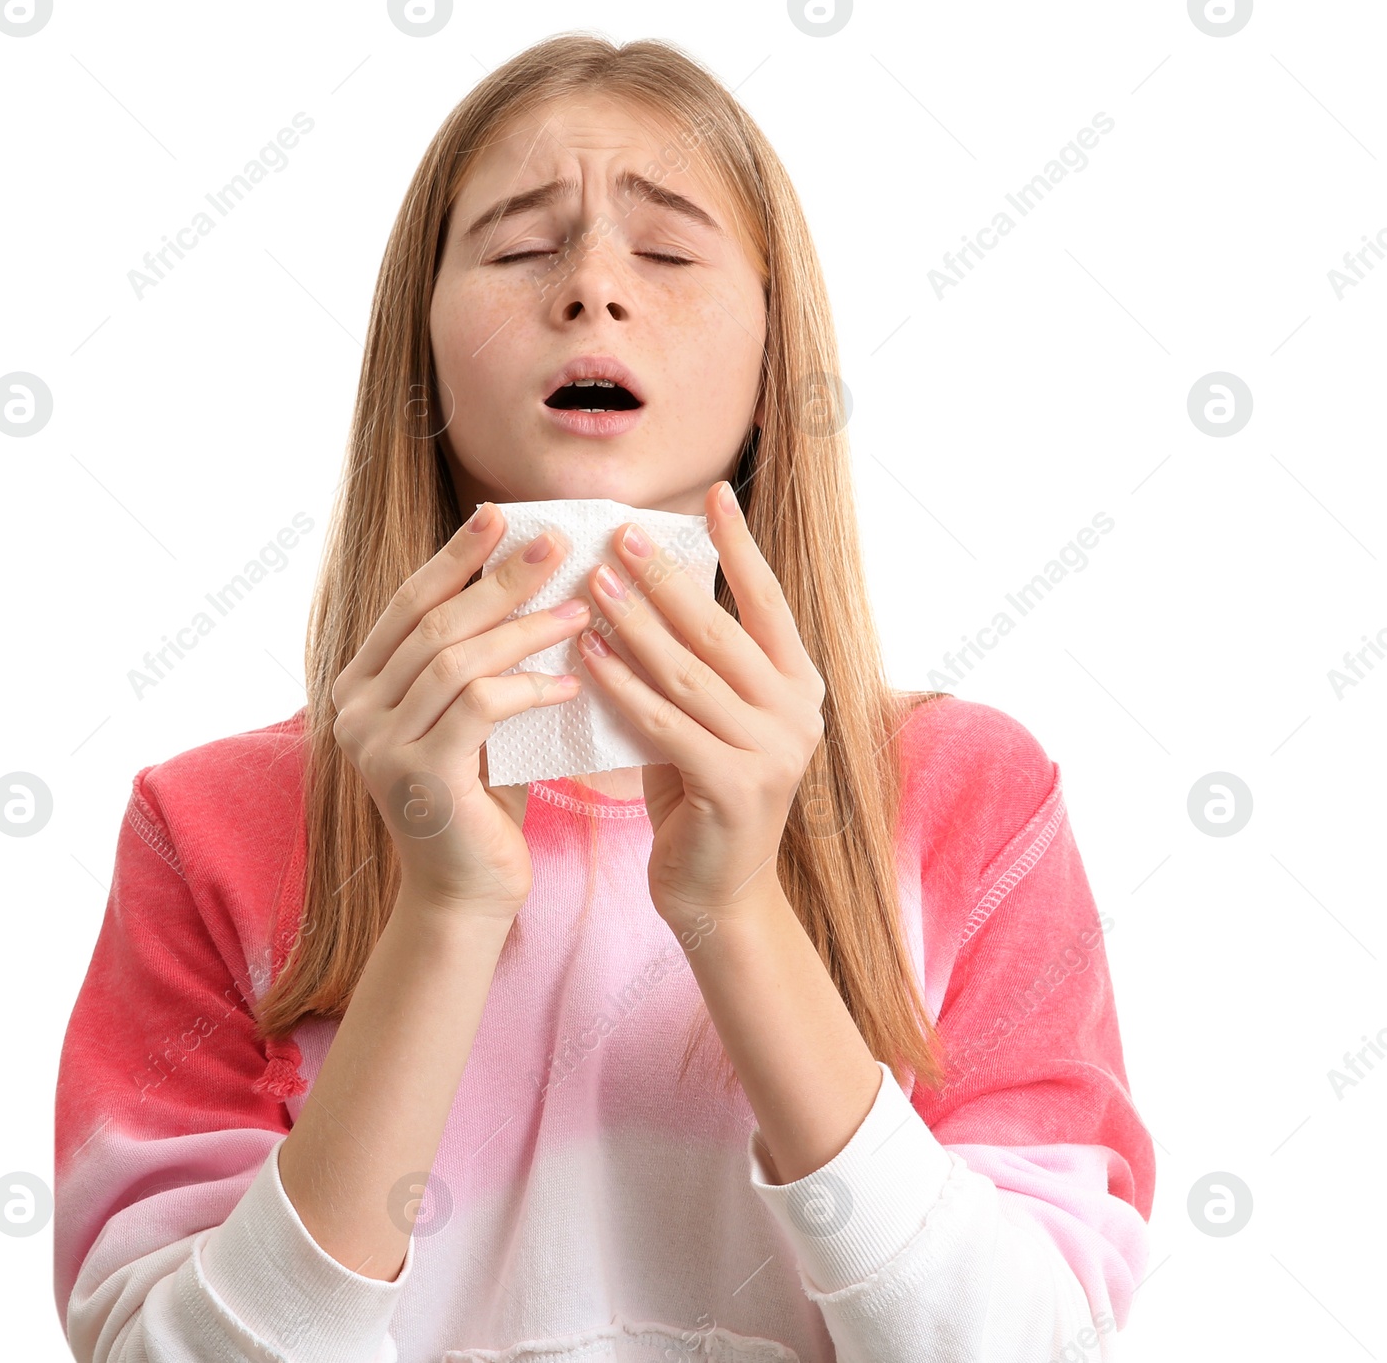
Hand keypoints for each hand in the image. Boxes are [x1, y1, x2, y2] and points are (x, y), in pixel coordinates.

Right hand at [331, 505, 591, 922]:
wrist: (468, 895)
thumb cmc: (480, 800)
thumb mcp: (470, 719)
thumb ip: (475, 662)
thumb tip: (529, 579)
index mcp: (359, 687)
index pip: (408, 604)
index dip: (455, 557)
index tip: (499, 516)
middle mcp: (355, 711)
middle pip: (435, 622)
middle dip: (499, 578)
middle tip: (555, 544)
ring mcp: (379, 745)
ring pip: (457, 659)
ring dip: (525, 628)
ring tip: (580, 608)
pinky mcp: (418, 778)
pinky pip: (479, 707)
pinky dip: (528, 686)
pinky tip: (568, 680)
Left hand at [575, 481, 826, 926]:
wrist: (718, 892)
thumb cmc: (703, 791)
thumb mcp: (711, 717)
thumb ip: (697, 663)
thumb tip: (643, 583)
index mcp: (799, 684)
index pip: (767, 600)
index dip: (740, 546)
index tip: (713, 493)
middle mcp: (797, 712)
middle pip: (721, 628)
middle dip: (666, 577)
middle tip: (619, 535)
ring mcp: (772, 751)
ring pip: (689, 672)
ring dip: (635, 624)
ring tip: (591, 583)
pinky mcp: (734, 787)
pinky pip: (665, 723)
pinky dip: (622, 687)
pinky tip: (587, 657)